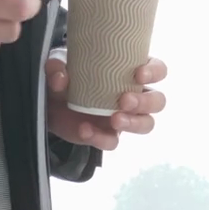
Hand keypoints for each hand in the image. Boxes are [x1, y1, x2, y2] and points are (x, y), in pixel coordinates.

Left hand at [46, 54, 166, 150]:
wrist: (51, 106)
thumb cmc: (67, 77)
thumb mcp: (59, 67)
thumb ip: (57, 68)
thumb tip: (60, 77)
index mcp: (131, 72)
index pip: (157, 70)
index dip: (155, 72)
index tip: (139, 74)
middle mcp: (134, 94)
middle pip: (157, 101)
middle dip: (145, 101)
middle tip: (124, 100)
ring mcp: (124, 117)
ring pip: (146, 124)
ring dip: (134, 123)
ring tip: (114, 119)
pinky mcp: (109, 135)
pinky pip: (113, 142)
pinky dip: (100, 138)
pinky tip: (85, 130)